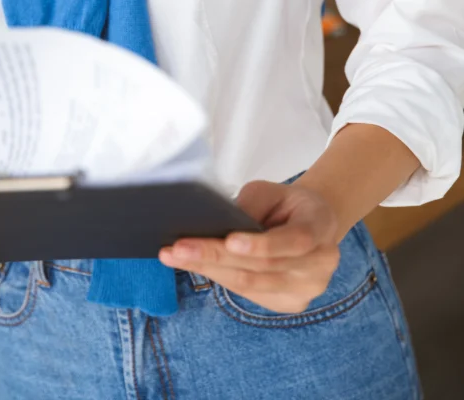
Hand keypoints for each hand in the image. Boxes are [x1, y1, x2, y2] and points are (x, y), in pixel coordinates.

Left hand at [158, 179, 340, 313]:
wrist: (311, 224)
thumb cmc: (287, 204)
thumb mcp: (271, 191)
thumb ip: (251, 205)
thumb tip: (217, 224)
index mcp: (320, 228)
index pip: (293, 241)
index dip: (261, 244)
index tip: (230, 241)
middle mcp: (319, 265)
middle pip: (263, 267)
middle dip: (216, 257)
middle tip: (178, 248)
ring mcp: (305, 290)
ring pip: (250, 284)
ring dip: (209, 271)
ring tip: (175, 257)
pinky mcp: (288, 304)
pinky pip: (248, 293)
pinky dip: (220, 277)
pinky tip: (195, 266)